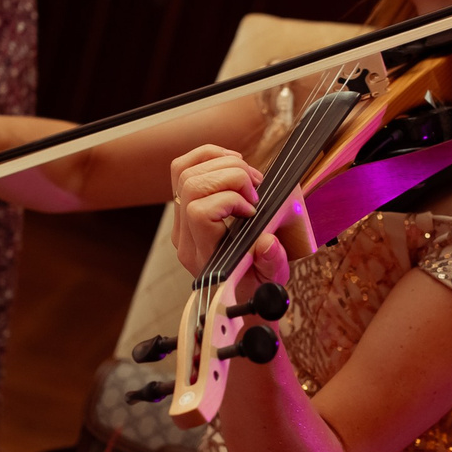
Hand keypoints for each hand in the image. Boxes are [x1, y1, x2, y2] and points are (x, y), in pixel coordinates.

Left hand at [170, 144, 285, 290]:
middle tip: (256, 189)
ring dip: (222, 163)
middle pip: (192, 185)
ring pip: (184, 172)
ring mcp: (180, 220)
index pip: (200, 212)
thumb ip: (271, 262)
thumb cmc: (254, 286)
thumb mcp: (271, 280)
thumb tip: (267, 242)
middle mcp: (185, 237)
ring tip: (250, 177)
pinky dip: (209, 156)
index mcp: (204, 256)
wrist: (236, 295)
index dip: (230, 200)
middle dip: (231, 177)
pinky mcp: (183, 206)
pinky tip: (233, 163)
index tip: (254, 210)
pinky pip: (183, 168)